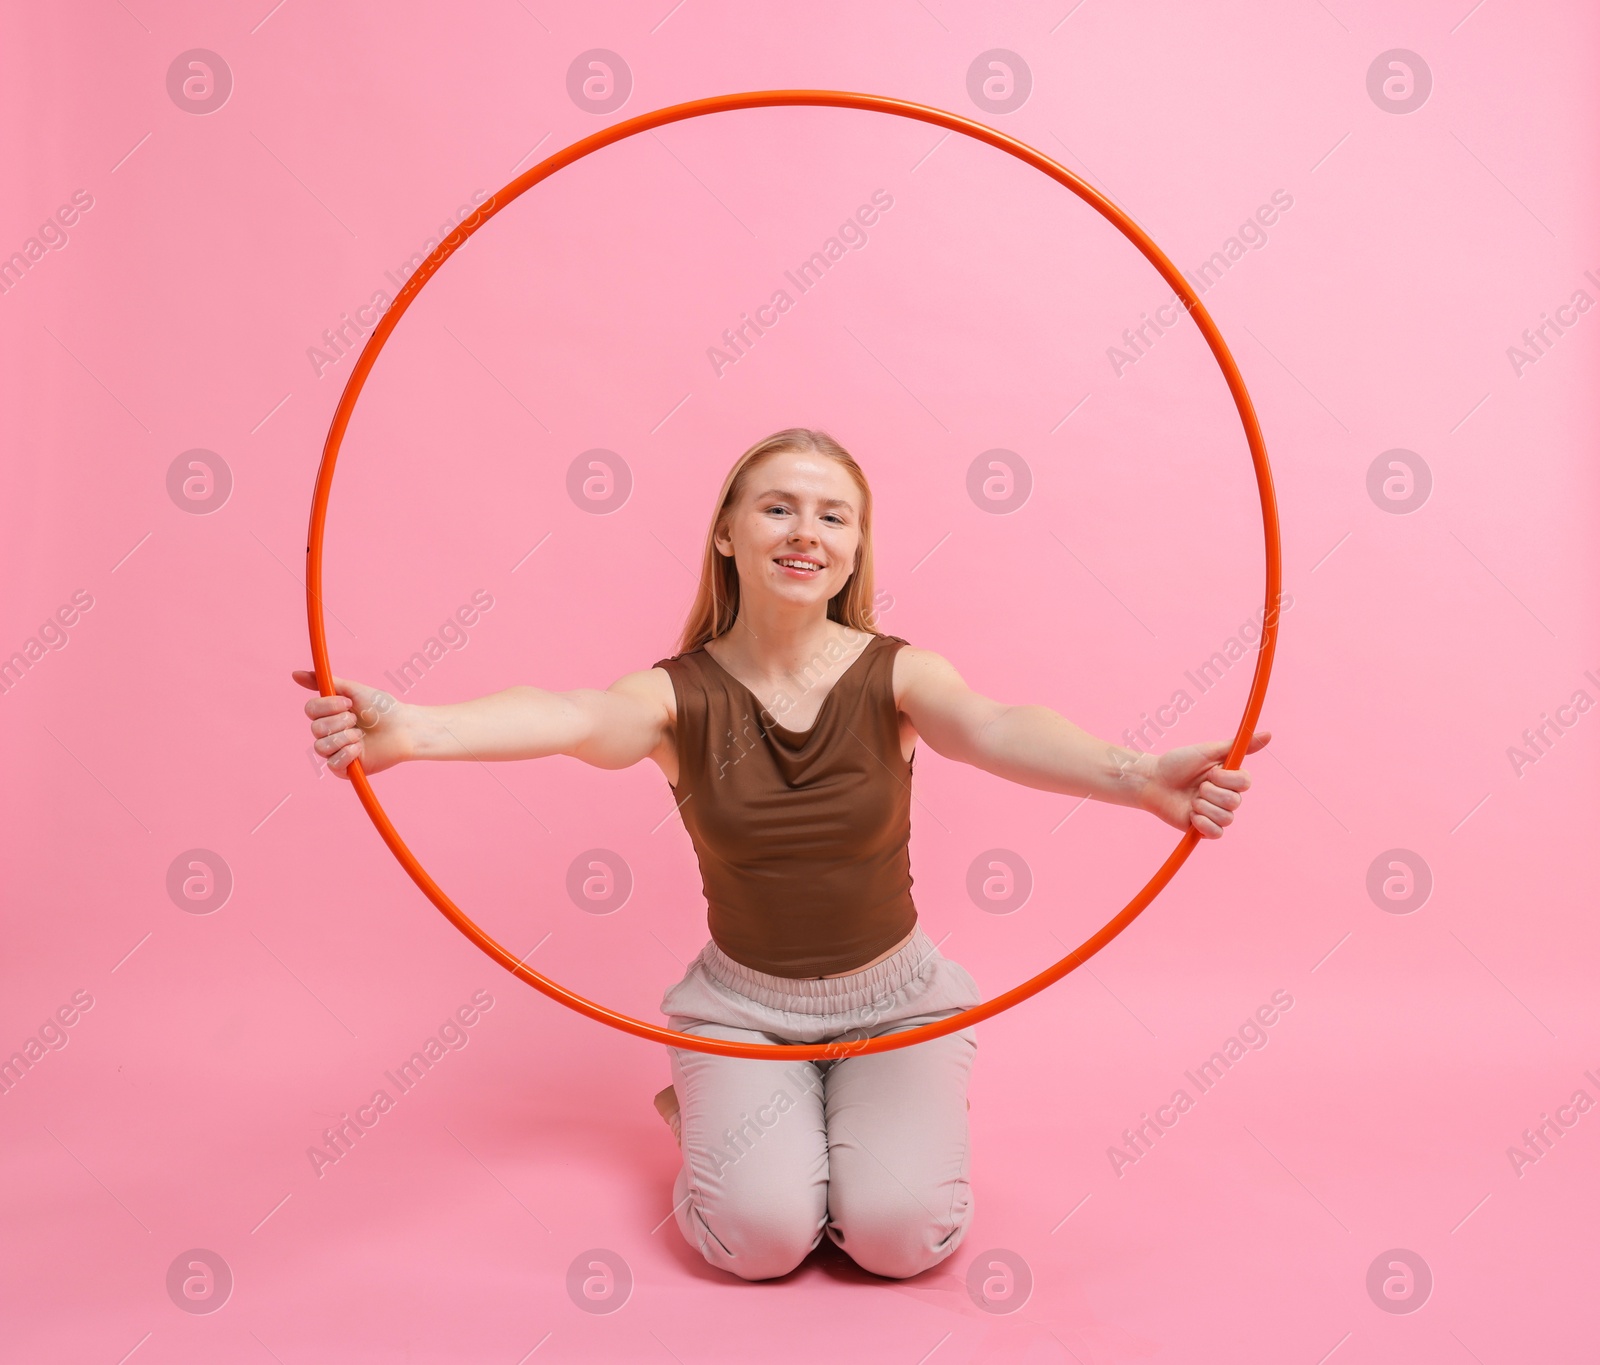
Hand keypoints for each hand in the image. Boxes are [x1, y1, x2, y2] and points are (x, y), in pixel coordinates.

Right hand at [292, 670, 408, 778]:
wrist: (403, 728)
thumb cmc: (381, 709)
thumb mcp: (352, 690)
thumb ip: (325, 683)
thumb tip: (294, 674)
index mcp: (328, 714)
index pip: (310, 710)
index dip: (328, 706)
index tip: (349, 703)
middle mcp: (328, 733)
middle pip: (315, 729)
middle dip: (340, 722)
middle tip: (357, 720)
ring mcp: (335, 751)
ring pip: (321, 747)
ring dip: (345, 737)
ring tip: (361, 735)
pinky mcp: (344, 769)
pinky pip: (332, 764)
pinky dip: (348, 754)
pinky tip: (361, 748)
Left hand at [1138, 732, 1269, 838]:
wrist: (1153, 781)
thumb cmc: (1177, 763)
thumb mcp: (1207, 751)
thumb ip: (1237, 746)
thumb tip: (1269, 734)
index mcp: (1229, 777)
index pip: (1245, 783)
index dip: (1228, 779)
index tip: (1210, 772)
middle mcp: (1225, 796)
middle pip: (1235, 801)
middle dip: (1211, 792)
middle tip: (1197, 786)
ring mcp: (1215, 813)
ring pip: (1226, 818)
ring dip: (1204, 807)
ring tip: (1191, 800)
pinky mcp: (1204, 829)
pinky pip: (1217, 833)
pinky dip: (1203, 824)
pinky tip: (1191, 814)